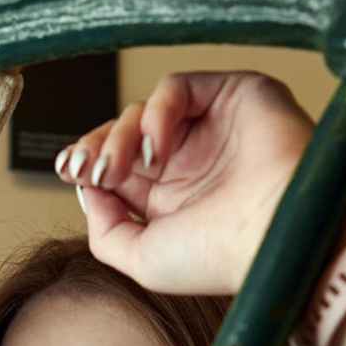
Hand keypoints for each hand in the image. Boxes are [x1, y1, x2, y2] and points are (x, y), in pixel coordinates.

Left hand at [55, 70, 313, 295]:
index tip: (71, 170)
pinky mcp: (235, 96)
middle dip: (98, 147)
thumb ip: (106, 230)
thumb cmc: (218, 259)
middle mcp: (191, 162)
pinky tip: (158, 147)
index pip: (117, 164)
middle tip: (88, 168)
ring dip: (121, 133)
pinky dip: (157, 111)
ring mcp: (212, 128)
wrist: (274, 238)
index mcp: (171, 199)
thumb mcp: (142, 259)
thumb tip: (88, 192)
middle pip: (123, 132)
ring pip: (144, 108)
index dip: (88, 161)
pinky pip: (177, 86)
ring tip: (122, 165)